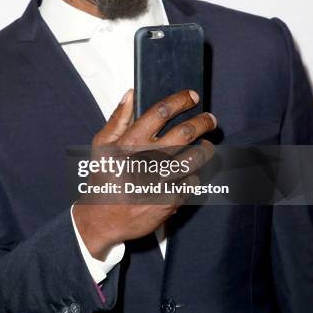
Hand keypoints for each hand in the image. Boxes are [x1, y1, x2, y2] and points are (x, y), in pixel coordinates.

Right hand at [72, 89, 215, 259]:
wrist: (103, 219)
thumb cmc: (103, 178)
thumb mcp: (102, 145)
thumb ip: (117, 118)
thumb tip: (131, 94)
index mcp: (130, 143)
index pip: (161, 112)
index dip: (180, 101)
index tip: (192, 97)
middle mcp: (147, 159)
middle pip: (185, 133)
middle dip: (203, 122)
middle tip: (210, 119)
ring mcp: (160, 181)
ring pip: (195, 157)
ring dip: (206, 148)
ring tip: (207, 145)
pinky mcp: (170, 200)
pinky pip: (192, 181)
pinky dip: (195, 174)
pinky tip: (191, 171)